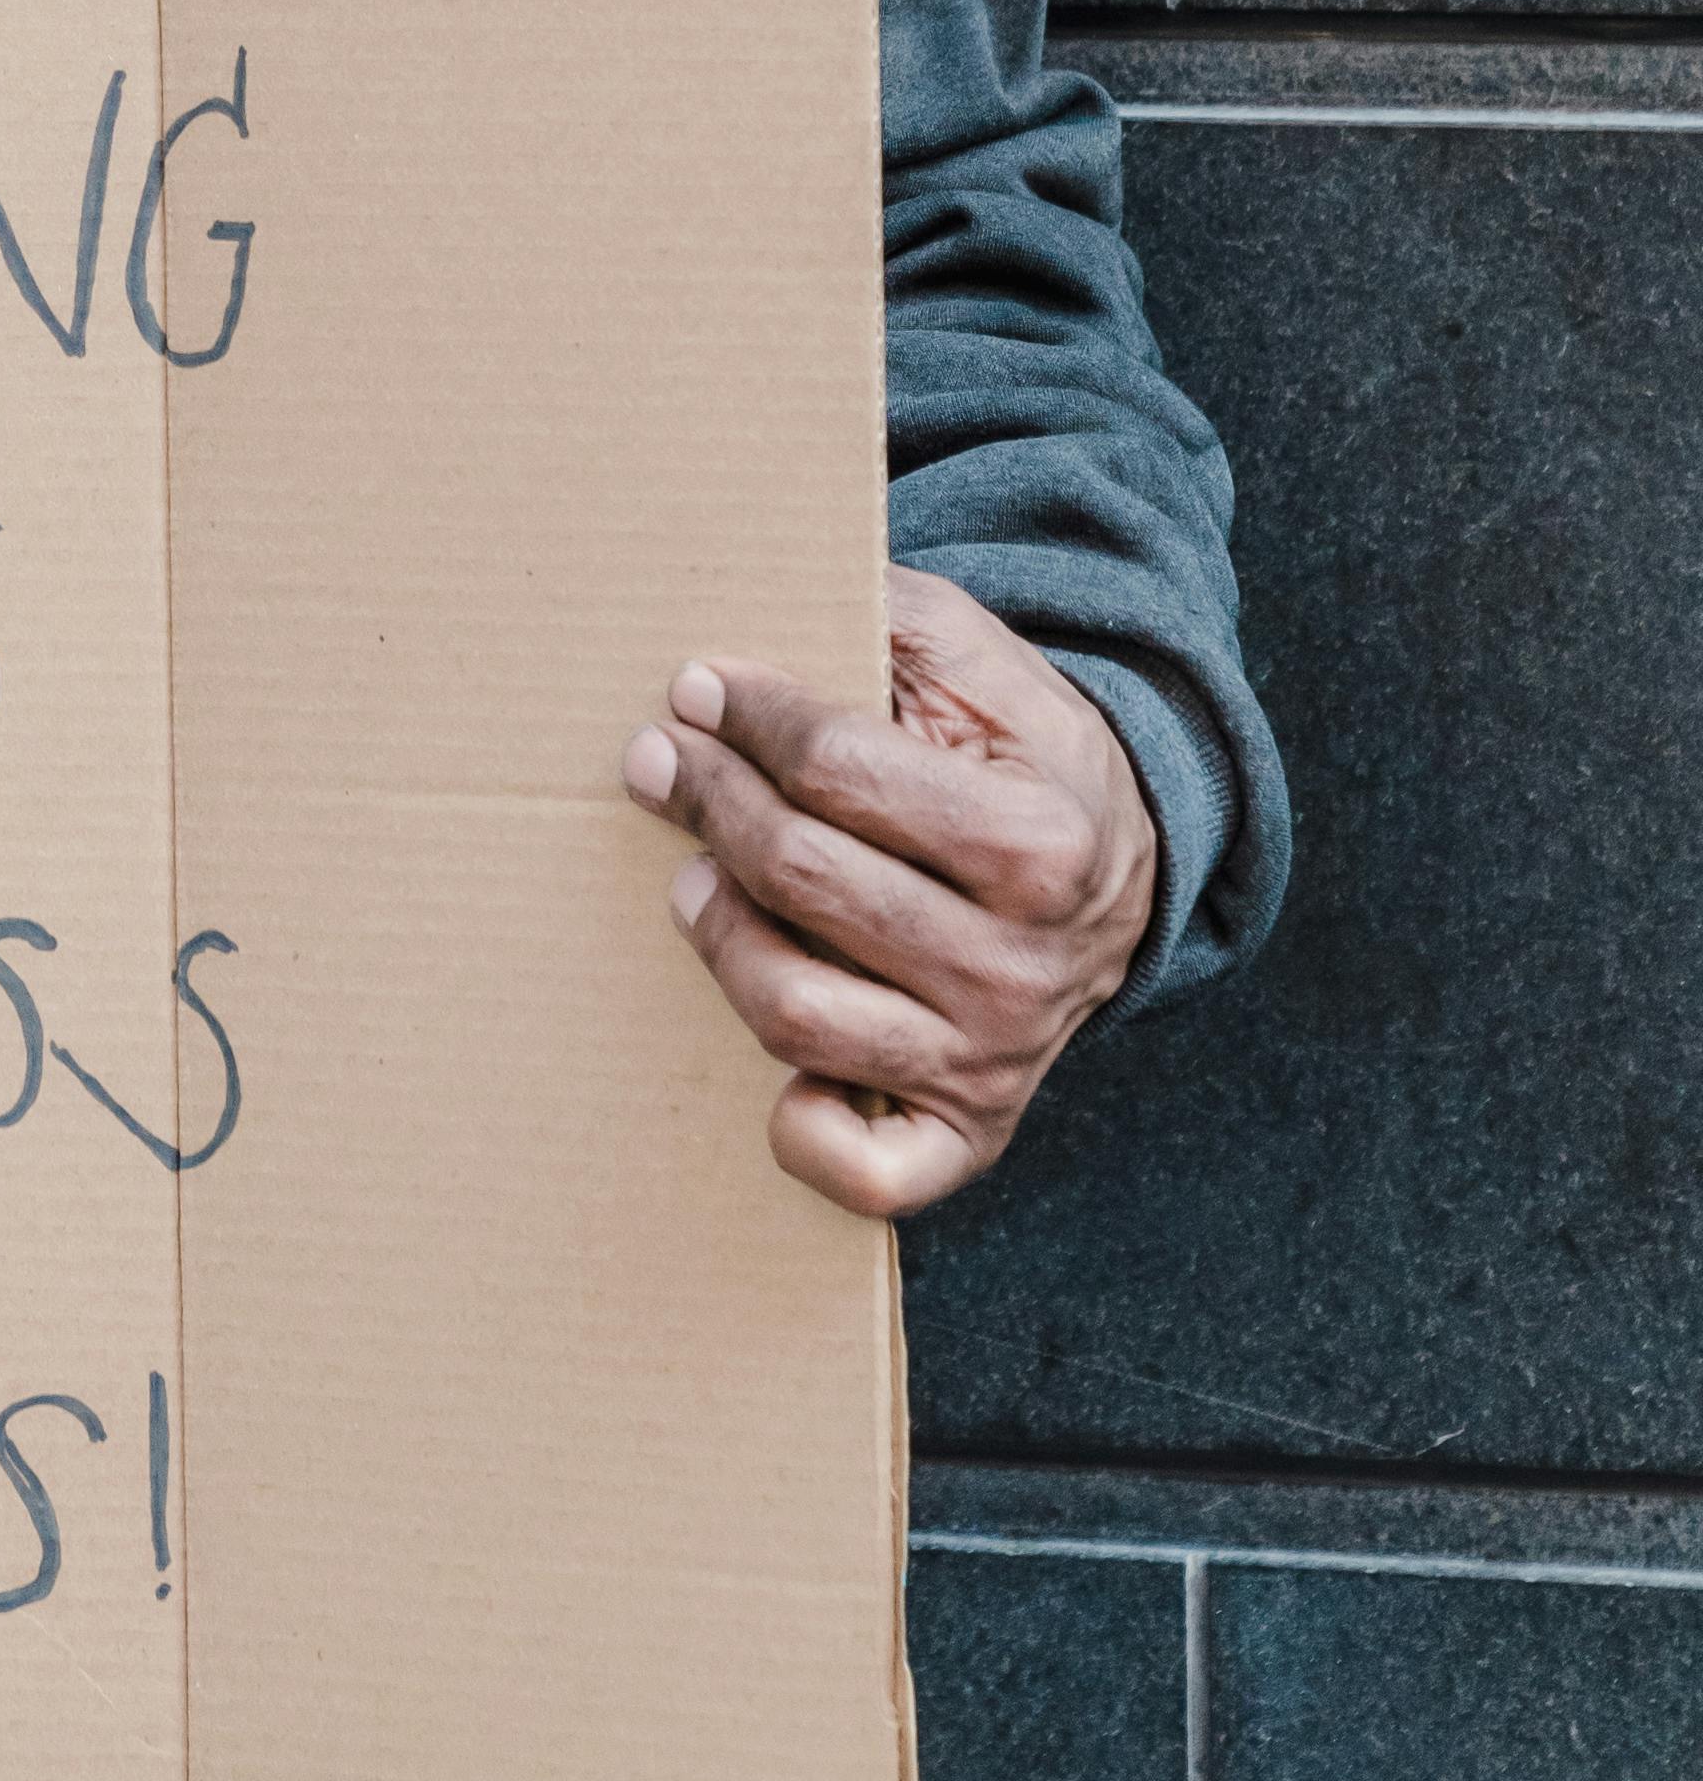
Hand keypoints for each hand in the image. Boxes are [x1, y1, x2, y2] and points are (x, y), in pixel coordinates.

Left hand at [621, 564, 1157, 1214]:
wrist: (1122, 875)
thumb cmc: (1023, 758)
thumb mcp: (984, 662)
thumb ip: (894, 618)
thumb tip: (780, 605)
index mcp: (1038, 842)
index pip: (840, 770)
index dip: (748, 718)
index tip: (693, 686)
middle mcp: (1022, 967)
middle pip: (803, 879)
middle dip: (708, 801)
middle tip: (657, 759)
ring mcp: (992, 1061)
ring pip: (797, 1013)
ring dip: (719, 934)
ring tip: (690, 879)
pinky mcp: (969, 1135)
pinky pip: (866, 1176)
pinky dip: (800, 1132)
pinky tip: (768, 1066)